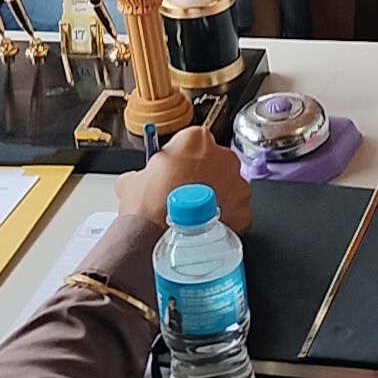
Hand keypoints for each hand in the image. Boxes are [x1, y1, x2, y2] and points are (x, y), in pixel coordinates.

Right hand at [115, 127, 251, 234]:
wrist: (158, 238)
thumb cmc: (147, 206)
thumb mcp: (132, 180)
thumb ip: (144, 174)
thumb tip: (140, 182)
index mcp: (196, 140)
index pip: (193, 142)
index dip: (182, 160)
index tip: (175, 172)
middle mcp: (223, 157)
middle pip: (216, 163)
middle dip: (204, 177)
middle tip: (185, 196)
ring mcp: (237, 185)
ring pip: (230, 188)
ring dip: (216, 198)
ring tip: (194, 216)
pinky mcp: (244, 213)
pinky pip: (236, 214)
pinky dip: (224, 220)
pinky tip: (205, 228)